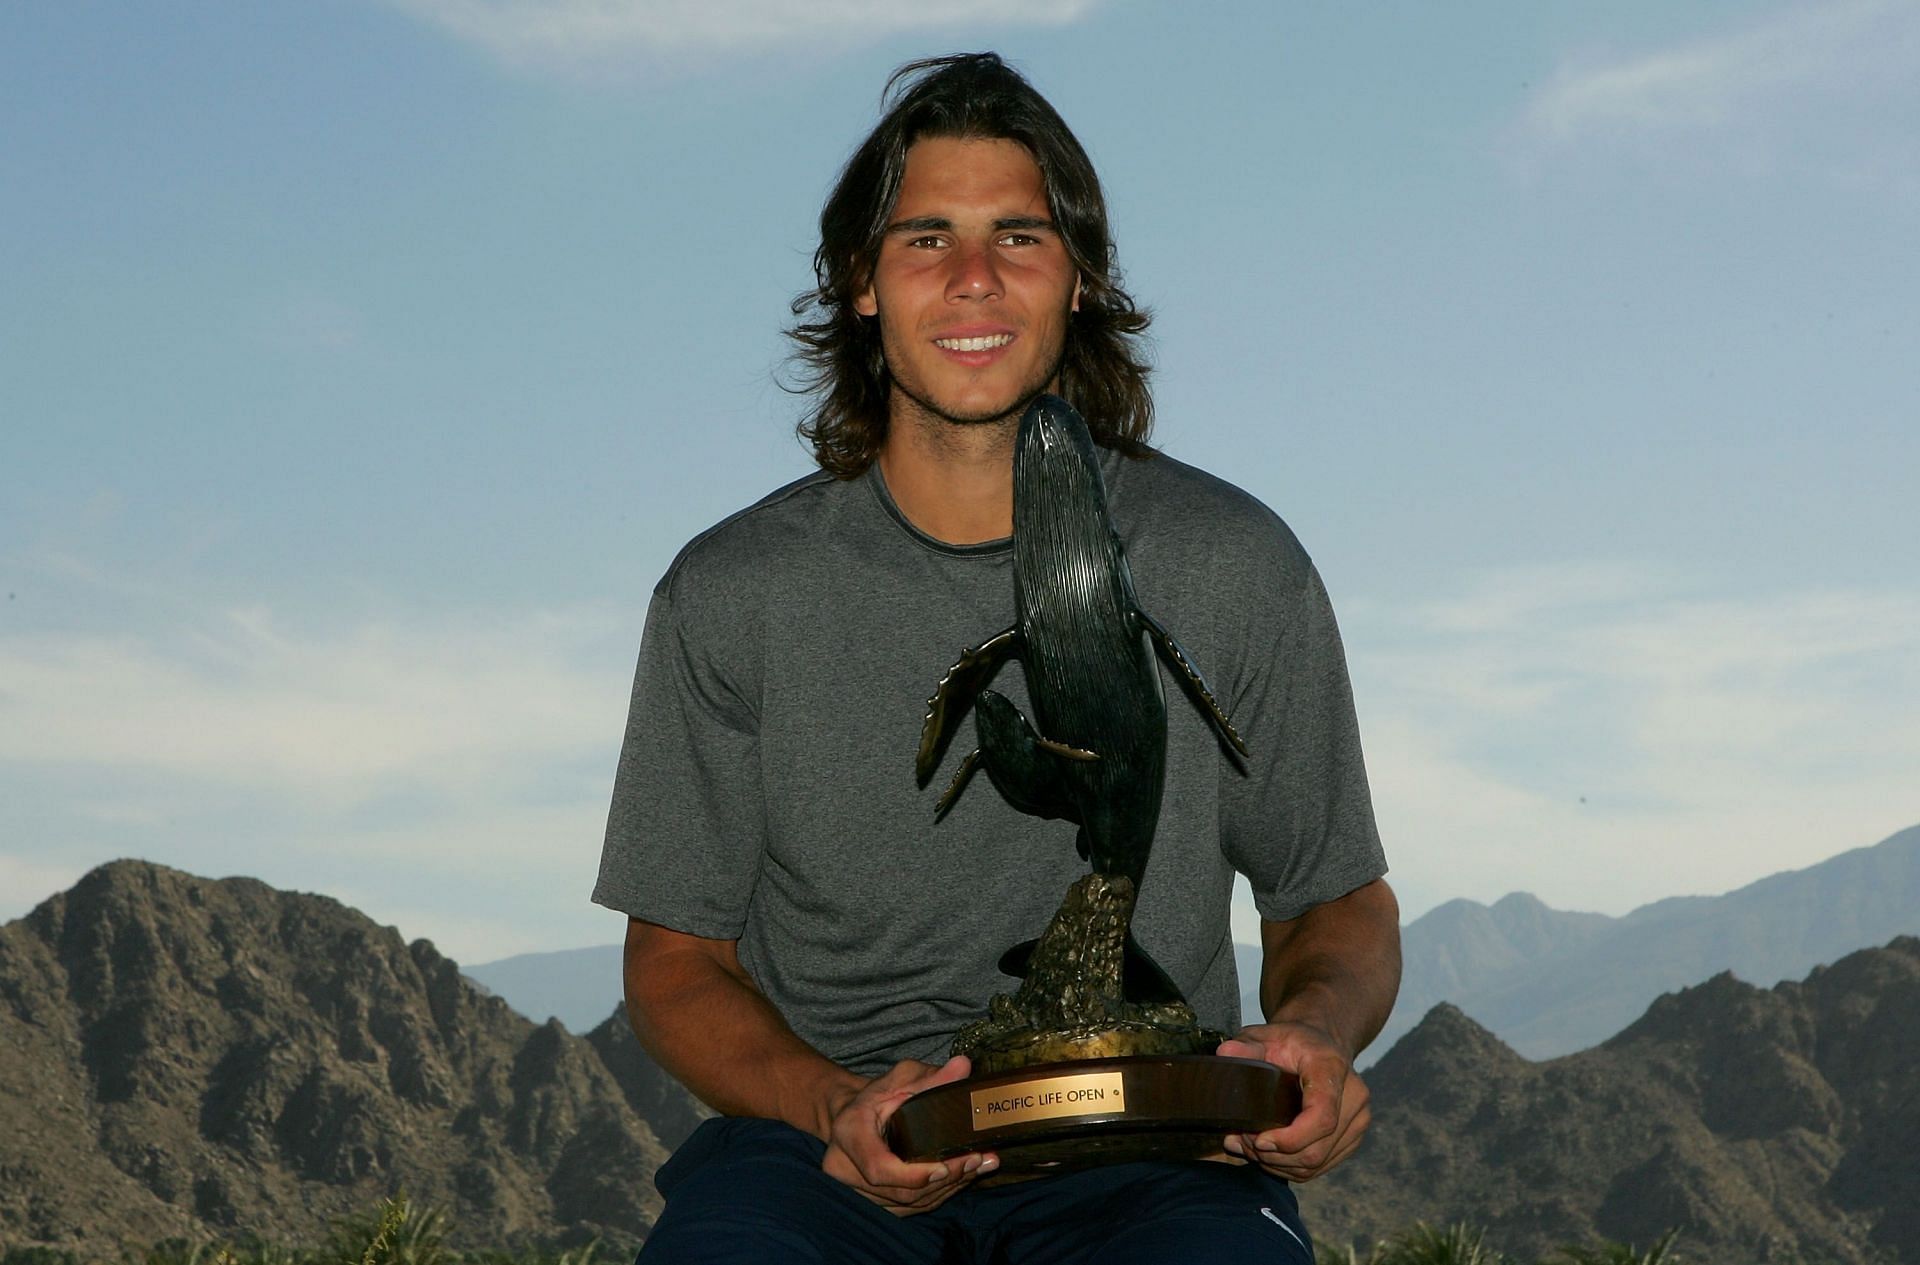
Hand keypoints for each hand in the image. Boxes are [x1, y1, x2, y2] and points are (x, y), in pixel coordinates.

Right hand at [821, 1054, 998, 1213]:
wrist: (850, 1116)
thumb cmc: (875, 1096)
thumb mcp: (900, 1078)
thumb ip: (931, 1076)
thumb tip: (963, 1066)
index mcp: (850, 1132)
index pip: (878, 1167)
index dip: (912, 1175)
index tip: (943, 1167)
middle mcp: (846, 1167)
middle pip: (899, 1190)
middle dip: (943, 1179)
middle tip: (976, 1159)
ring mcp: (857, 1189)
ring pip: (907, 1203)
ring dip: (947, 1188)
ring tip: (977, 1166)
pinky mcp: (872, 1201)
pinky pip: (908, 1207)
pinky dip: (937, 1194)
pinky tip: (962, 1178)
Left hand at [1216, 1021, 1370, 1180]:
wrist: (1320, 1044)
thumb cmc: (1291, 1041)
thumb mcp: (1265, 1035)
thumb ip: (1246, 1046)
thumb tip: (1225, 1053)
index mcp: (1332, 1068)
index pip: (1322, 1116)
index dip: (1290, 1139)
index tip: (1258, 1140)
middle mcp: (1354, 1097)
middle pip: (1316, 1148)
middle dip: (1274, 1155)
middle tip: (1242, 1141)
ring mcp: (1357, 1120)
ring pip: (1316, 1163)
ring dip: (1278, 1163)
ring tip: (1249, 1146)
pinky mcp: (1352, 1138)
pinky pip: (1320, 1166)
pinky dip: (1289, 1166)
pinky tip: (1267, 1153)